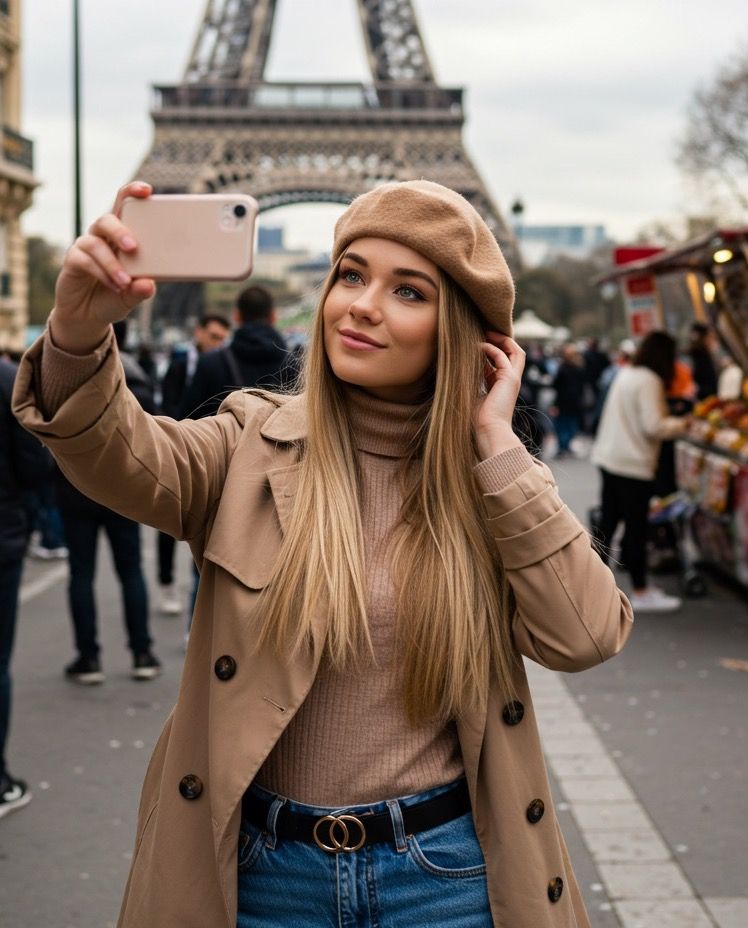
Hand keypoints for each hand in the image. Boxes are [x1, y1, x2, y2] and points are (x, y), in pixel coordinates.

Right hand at [50, 181, 156, 353]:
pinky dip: (101, 273)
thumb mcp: (132, 296)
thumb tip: (149, 284)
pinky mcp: (72, 261)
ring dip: (112, 263)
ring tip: (125, 281)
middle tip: (133, 248)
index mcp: (120, 236)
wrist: (88, 317)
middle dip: (120, 231)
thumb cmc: (114, 298)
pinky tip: (114, 285)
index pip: (124, 206)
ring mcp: (85, 247)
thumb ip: (141, 290)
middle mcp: (101, 237)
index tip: (147, 191)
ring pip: (95, 243)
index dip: (132, 193)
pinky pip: (84, 260)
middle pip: (106, 219)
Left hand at [474, 332, 525, 458]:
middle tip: (486, 331)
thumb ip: (470, 379)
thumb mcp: (471, 394)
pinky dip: (491, 349)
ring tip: (487, 332)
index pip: (500, 361)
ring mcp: (512, 380)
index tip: (476, 342)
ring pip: (516, 352)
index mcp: (500, 385)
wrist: (487, 431)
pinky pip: (502, 357)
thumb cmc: (476, 419)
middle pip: (514, 353)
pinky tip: (478, 347)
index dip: (491, 350)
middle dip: (502, 340)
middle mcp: (510, 381)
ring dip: (501, 340)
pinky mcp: (510, 379)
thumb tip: (454, 367)